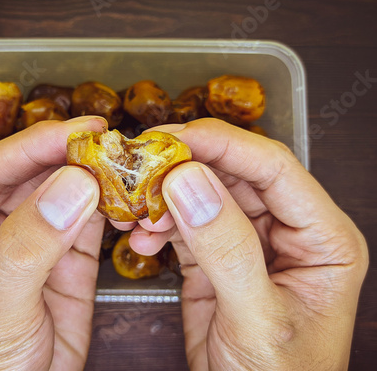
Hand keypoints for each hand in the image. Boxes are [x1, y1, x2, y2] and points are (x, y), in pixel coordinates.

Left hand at [0, 116, 106, 369]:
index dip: (39, 143)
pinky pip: (93, 219)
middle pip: (36, 172)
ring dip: (99, 178)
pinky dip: (115, 207)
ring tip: (131, 166)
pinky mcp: (69, 254)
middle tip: (117, 144)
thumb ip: (28, 247)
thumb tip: (70, 186)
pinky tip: (132, 199)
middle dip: (75, 156)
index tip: (83, 130)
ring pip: (68, 190)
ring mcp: (35, 236)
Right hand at [127, 119, 367, 369]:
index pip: (274, 169)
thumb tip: (189, 182)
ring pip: (204, 194)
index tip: (176, 136)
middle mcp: (287, 230)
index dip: (224, 145)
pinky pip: (184, 223)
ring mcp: (249, 241)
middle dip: (186, 166)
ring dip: (166, 196)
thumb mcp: (257, 319)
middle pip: (235, 174)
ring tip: (135, 207)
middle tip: (142, 162)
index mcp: (321, 238)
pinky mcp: (216, 254)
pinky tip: (142, 237)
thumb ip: (227, 249)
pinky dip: (158, 224)